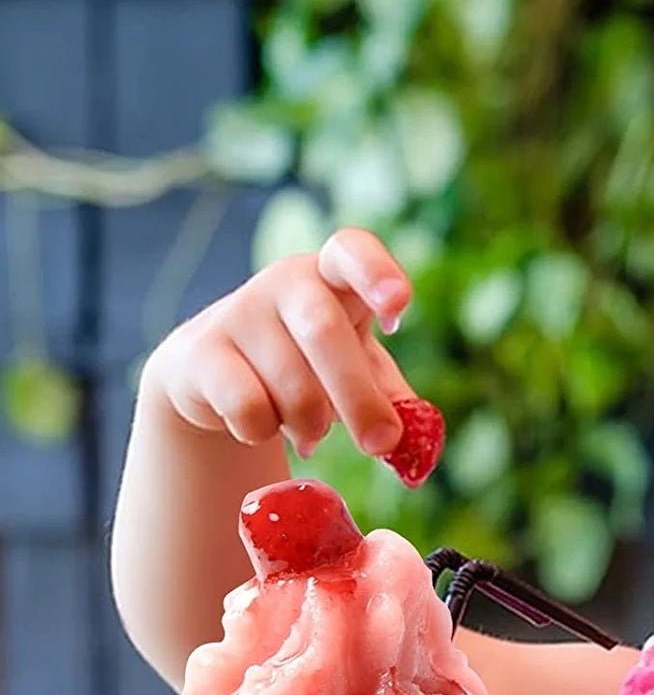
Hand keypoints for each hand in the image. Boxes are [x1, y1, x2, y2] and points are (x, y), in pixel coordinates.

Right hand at [141, 228, 413, 459]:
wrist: (218, 377)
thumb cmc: (309, 365)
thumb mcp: (358, 369)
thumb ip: (390, 396)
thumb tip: (411, 439)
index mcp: (334, 275)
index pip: (352, 251)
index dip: (376, 272)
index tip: (398, 303)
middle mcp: (286, 281)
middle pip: (324, 331)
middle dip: (358, 397)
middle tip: (380, 443)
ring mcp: (239, 312)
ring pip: (292, 386)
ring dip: (312, 424)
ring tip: (310, 428)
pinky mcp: (201, 352)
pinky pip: (249, 408)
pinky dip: (266, 431)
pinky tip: (263, 424)